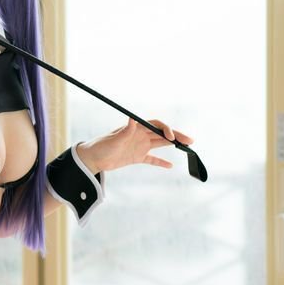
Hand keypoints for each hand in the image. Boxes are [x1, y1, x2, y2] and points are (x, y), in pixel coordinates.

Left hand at [79, 118, 194, 172]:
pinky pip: (152, 159)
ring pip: (160, 144)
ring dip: (172, 146)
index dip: (166, 129)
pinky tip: (170, 166)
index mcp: (136, 129)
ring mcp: (139, 146)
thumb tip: (133, 119)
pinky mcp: (136, 157)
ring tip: (187, 148)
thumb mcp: (114, 139)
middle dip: (176, 136)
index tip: (172, 138)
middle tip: (190, 141)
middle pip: (162, 134)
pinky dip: (161, 162)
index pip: (155, 125)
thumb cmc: (101, 146)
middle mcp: (140, 136)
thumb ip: (125, 131)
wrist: (93, 158)